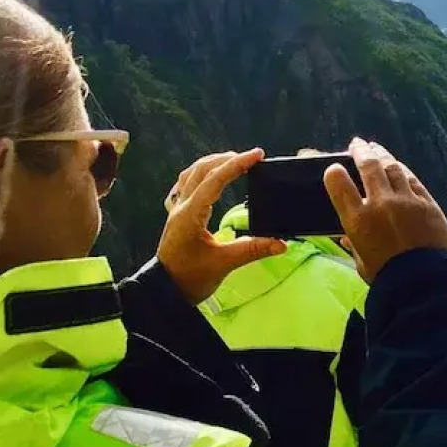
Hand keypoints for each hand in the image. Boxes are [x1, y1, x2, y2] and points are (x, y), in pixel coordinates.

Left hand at [157, 149, 286, 303]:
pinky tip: (210, 177)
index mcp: (191, 215)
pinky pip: (186, 185)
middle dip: (226, 159)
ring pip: (191, 174)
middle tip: (250, 157)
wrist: (165, 290)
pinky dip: (201, 174)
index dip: (237, 164)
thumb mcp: (224, 264)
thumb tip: (282, 244)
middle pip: (201, 170)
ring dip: (212, 163)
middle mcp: (181, 207)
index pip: (215, 180)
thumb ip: (253, 250)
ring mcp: (176, 210)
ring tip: (233, 161)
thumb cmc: (190, 278)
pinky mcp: (177, 216)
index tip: (257, 155)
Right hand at [325, 138, 446, 282]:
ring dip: (382, 155)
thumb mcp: (362, 263)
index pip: (339, 184)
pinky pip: (413, 180)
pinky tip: (399, 166)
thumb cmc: (388, 278)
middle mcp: (381, 204)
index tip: (333, 168)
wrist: (425, 283)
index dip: (333, 172)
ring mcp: (407, 201)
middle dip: (360, 152)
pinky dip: (403, 171)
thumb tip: (347, 237)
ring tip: (376, 149)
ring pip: (392, 168)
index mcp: (358, 220)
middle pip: (368, 167)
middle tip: (357, 145)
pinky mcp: (428, 203)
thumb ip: (353, 245)